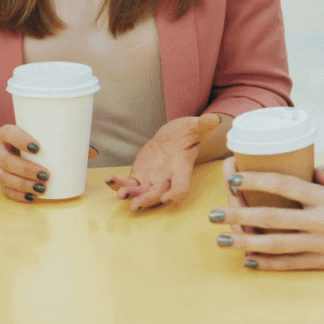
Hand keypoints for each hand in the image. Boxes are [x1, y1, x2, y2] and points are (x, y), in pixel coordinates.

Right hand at [0, 124, 97, 202]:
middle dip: (26, 169)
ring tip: (42, 189)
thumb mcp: (40, 135)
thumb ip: (65, 141)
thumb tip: (93, 153)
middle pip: (7, 160)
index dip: (20, 140)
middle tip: (46, 175)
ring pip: (5, 178)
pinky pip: (5, 190)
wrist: (4, 146)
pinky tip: (32, 197)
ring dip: (23, 185)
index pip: (9, 133)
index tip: (38, 147)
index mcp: (6, 133)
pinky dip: (19, 196)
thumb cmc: (29, 140)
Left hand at [107, 113, 221, 211]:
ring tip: (121, 195)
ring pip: (142, 192)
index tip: (167, 197)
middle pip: (158, 194)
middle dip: (148, 199)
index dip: (175, 193)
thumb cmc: (188, 133)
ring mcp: (152, 180)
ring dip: (131, 195)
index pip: (182, 186)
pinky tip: (109, 180)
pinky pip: (129, 184)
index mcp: (182, 169)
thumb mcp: (196, 127)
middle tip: (137, 204)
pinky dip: (119, 184)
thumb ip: (203, 125)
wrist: (174, 138)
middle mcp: (167, 179)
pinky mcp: (140, 176)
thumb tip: (214, 119)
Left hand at [208, 157, 323, 270]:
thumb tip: (292, 172)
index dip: (256, 181)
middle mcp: (322, 221)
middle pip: (273, 217)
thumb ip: (314, 184)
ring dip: (246, 242)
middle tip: (213, 215)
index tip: (232, 179)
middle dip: (238, 216)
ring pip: (277, 244)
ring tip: (222, 240)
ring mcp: (323, 244)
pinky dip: (268, 264)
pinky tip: (249, 260)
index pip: (284, 184)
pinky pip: (292, 264)